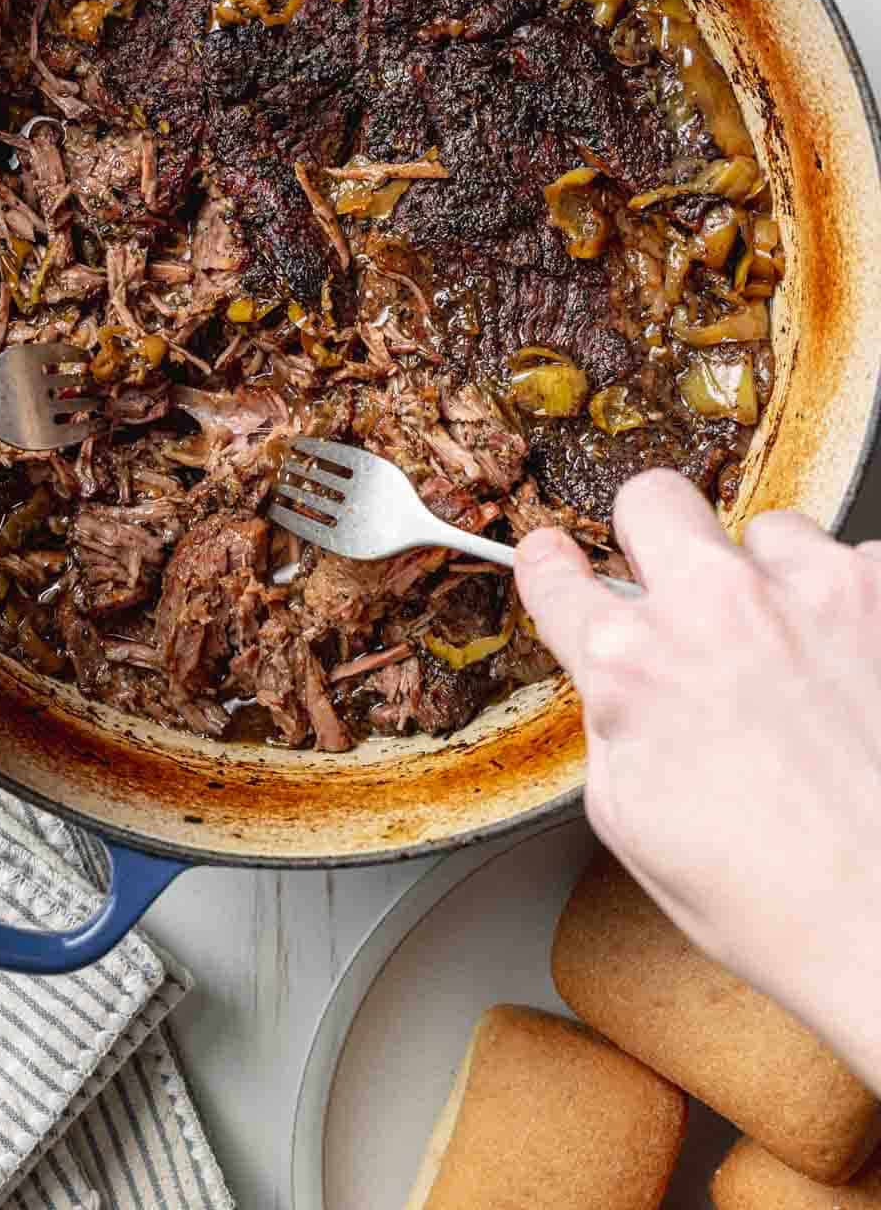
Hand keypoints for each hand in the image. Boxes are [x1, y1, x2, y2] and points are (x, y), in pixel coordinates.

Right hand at [515, 470, 880, 1087]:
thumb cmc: (782, 904)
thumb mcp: (634, 824)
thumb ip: (613, 723)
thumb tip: (618, 684)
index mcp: (633, 666)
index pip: (555, 576)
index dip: (551, 567)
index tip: (556, 560)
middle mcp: (715, 606)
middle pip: (653, 497)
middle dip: (653, 534)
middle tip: (677, 583)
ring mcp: (812, 588)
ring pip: (770, 531)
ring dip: (772, 581)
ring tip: (798, 657)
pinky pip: (860, 563)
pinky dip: (856, 607)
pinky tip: (858, 671)